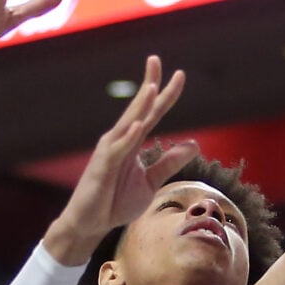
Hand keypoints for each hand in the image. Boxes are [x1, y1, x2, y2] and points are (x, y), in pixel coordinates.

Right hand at [45, 56, 195, 262]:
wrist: (90, 224)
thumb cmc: (115, 202)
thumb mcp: (150, 182)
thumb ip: (169, 162)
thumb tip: (193, 143)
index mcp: (132, 142)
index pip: (152, 113)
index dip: (166, 94)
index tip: (180, 74)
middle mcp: (120, 140)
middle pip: (139, 109)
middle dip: (149, 85)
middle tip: (156, 60)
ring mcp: (109, 152)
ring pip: (127, 124)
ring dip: (140, 106)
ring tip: (152, 88)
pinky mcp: (102, 168)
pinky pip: (117, 151)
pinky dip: (128, 138)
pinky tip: (139, 126)